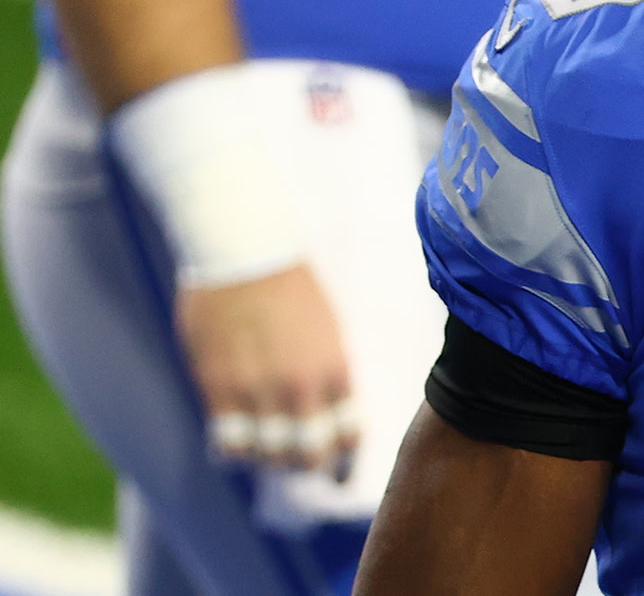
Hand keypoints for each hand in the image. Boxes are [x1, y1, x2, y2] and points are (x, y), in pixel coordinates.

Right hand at [175, 262, 358, 474]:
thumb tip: (324, 411)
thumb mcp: (328, 329)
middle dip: (306, 465)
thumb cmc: (290, 286)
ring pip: (266, 456)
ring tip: (264, 453)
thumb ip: (327, 373)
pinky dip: (233, 451)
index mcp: (336, 368)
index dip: (343, 458)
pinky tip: (234, 445)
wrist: (245, 252)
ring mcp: (258, 390)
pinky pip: (227, 441)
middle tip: (297, 462)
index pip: (348, 435)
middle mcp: (301, 387)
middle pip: (308, 455)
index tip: (337, 467)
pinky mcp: (218, 387)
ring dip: (267, 461)